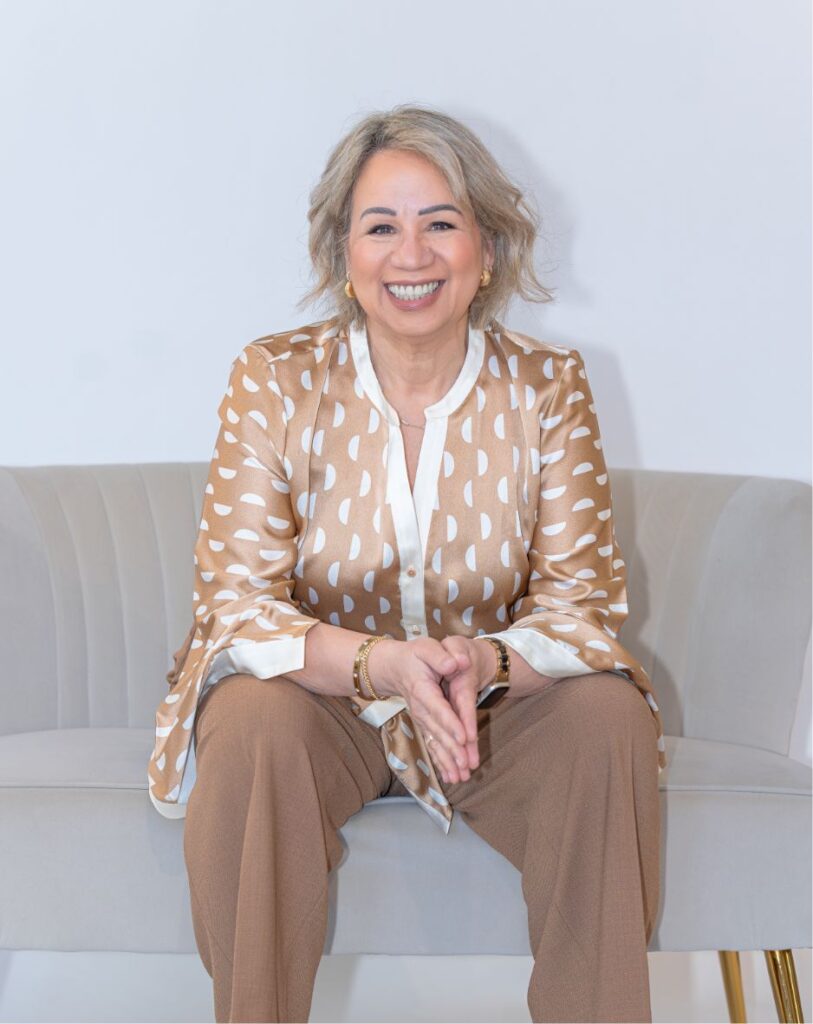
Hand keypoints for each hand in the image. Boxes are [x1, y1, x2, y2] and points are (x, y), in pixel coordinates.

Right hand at [370, 637, 471, 784]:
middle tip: (466, 764)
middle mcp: (421, 708)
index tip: (463, 737)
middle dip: (452, 749)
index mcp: (423, 689)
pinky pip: (433, 745)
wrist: (393, 667)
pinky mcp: (425, 725)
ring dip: (448, 760)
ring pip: (436, 742)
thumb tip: (455, 663)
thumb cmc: (414, 656)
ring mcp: (422, 719)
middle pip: (438, 731)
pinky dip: (442, 762)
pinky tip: (451, 777)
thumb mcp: (426, 647)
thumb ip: (440, 656)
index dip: (450, 723)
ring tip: (461, 777)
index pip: (438, 708)